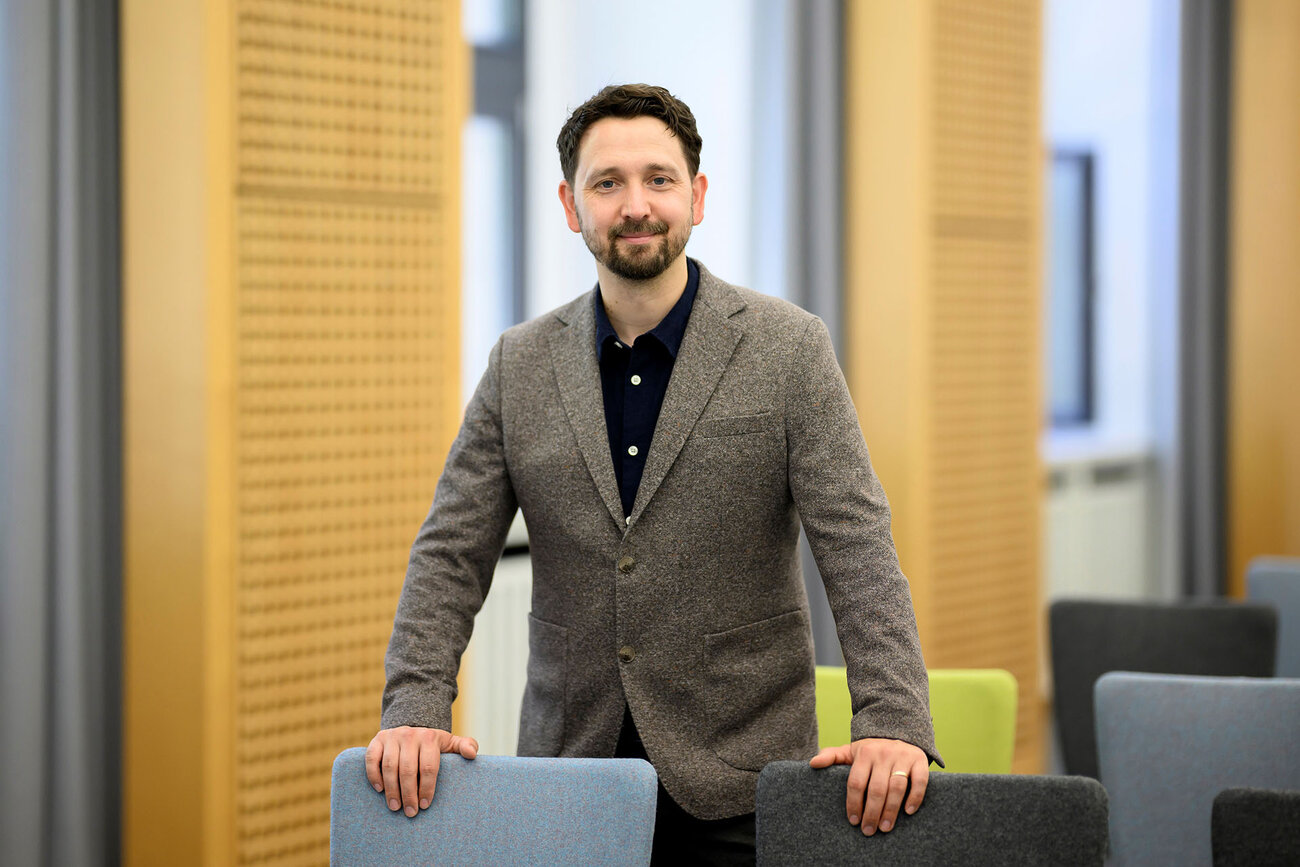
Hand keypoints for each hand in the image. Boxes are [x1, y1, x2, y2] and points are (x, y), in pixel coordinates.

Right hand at [365, 726, 478, 817]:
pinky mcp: (377, 739)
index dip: (427, 788)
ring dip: (392, 790)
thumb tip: (472, 754)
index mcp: (430, 737)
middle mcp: (410, 735)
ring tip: (395, 806)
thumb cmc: (433, 744)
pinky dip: (374, 775)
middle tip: (410, 812)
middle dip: (409, 794)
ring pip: (390, 766)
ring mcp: (392, 736)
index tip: (426, 805)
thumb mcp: (450, 743)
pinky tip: (380, 790)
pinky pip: (372, 759)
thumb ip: (466, 746)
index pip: (428, 766)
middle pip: (408, 770)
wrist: (412, 729)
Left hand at [809, 737, 928, 834]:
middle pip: (876, 789)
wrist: (900, 731)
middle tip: (868, 831)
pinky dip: (915, 797)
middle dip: (871, 813)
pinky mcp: (919, 760)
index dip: (853, 803)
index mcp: (864, 753)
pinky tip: (908, 812)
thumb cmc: (871, 750)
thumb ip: (832, 756)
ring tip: (884, 827)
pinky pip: (919, 781)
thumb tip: (812, 764)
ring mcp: (903, 757)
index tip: (853, 821)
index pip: (856, 782)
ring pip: (897, 787)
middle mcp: (883, 754)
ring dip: (891, 810)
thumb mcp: (851, 751)